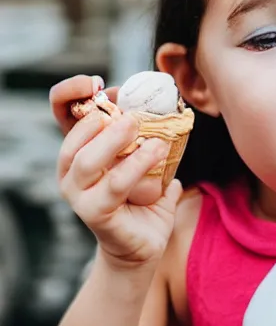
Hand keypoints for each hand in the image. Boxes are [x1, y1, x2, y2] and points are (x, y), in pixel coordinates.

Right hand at [50, 74, 164, 205]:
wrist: (142, 243)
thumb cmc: (142, 199)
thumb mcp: (144, 162)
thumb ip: (149, 138)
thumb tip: (165, 111)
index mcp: (79, 153)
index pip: (61, 115)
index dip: (69, 93)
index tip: (94, 82)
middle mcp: (71, 173)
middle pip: (72, 140)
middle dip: (98, 119)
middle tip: (132, 115)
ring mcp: (78, 195)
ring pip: (87, 162)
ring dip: (116, 141)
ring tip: (146, 131)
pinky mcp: (94, 214)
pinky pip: (114, 185)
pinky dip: (137, 165)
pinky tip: (157, 151)